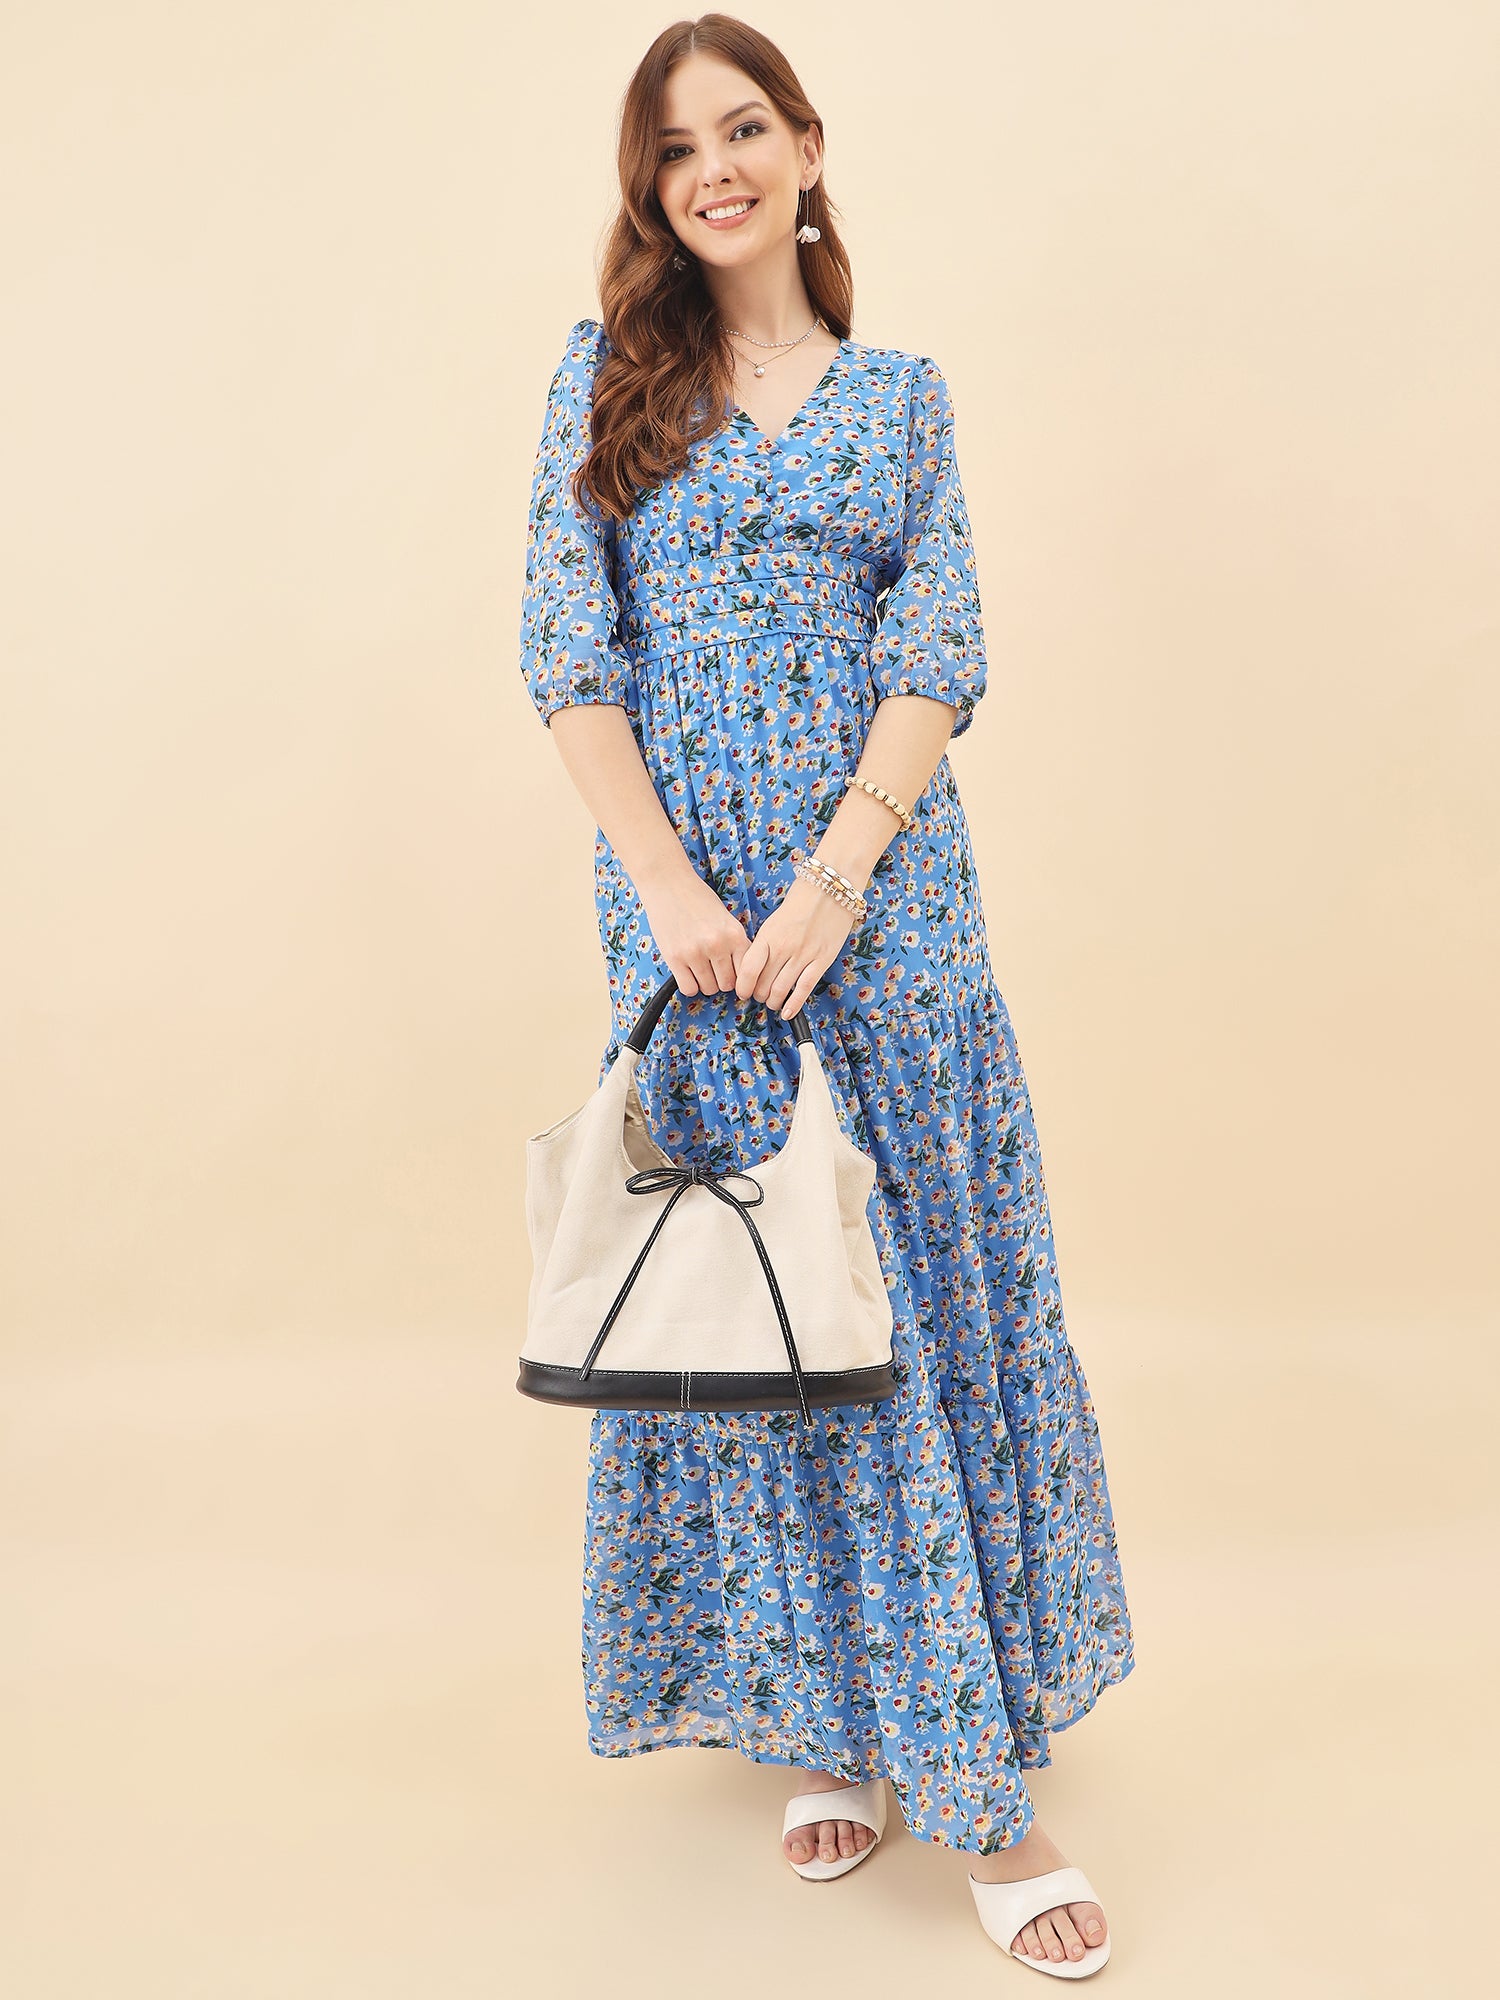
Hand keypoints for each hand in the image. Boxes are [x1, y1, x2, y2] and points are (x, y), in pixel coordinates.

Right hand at [637, 868, 751, 995]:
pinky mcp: (674, 958)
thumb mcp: (727, 918)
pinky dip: (690, 985)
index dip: (740, 976)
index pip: (746, 972)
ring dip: (705, 982)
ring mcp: (695, 952)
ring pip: (709, 988)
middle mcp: (717, 945)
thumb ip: (736, 944)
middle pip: (728, 984)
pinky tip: (688, 973)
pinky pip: (688, 989)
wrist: (669, 884)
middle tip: (714, 970)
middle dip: (722, 980)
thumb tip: (742, 974)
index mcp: (734, 934)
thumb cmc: (698, 899)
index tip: (733, 975)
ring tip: (700, 968)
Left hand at [736, 873, 856, 1018]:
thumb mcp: (774, 922)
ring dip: (774, 1002)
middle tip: (759, 997)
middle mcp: (783, 947)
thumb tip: (755, 969)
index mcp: (767, 936)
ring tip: (773, 1003)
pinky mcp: (822, 960)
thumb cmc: (801, 902)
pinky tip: (787, 1012)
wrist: (830, 888)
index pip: (748, 969)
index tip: (742, 992)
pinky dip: (794, 1005)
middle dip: (758, 996)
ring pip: (781, 990)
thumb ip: (764, 945)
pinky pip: (804, 988)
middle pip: (763, 983)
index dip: (742, 986)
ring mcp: (803, 955)